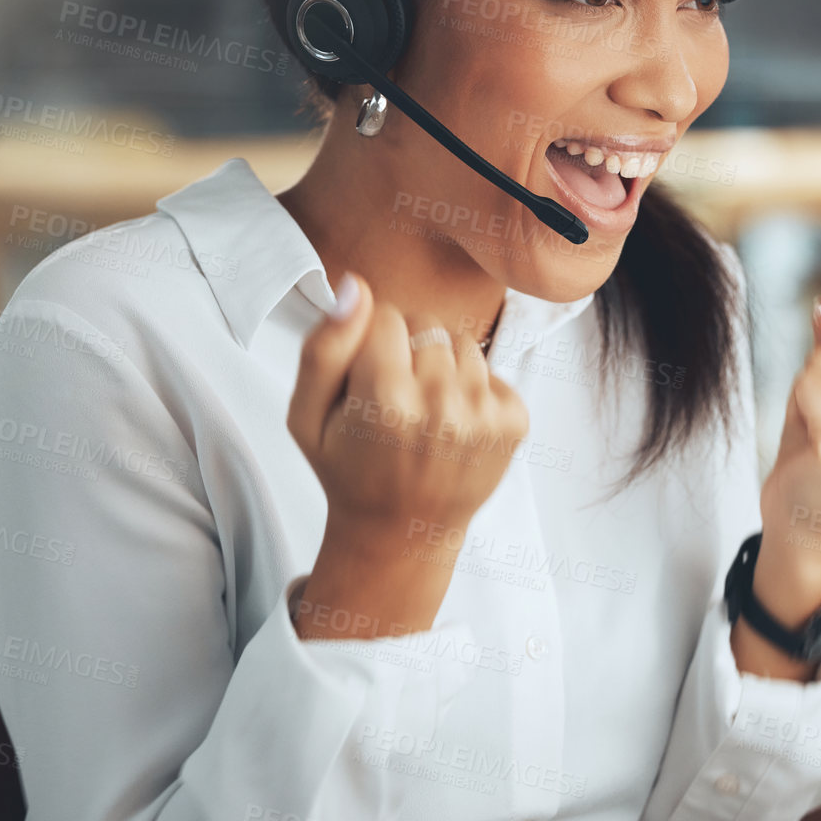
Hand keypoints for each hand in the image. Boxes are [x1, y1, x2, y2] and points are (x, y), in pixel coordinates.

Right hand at [285, 271, 527, 639]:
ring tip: (423, 411)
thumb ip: (323, 347)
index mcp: (384, 399)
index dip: (369, 342)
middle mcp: (440, 403)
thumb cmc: (350, 470)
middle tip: (393, 399)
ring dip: (441, 366)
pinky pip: (490, 368)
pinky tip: (452, 423)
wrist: (402, 531)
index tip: (366, 380)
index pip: (384, 315)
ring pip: (460, 342)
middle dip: (407, 350)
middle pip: (426, 324)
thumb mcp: (306, 416)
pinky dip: (472, 388)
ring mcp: (483, 414)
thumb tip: (355, 289)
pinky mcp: (513, 421)